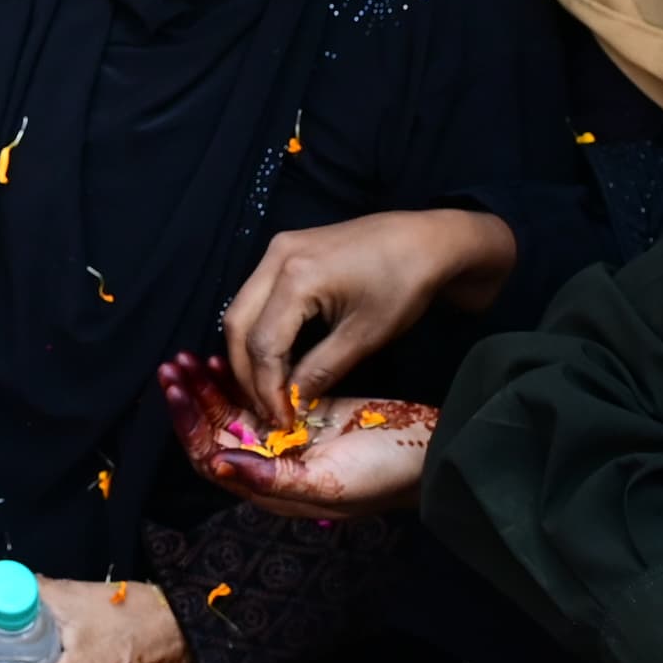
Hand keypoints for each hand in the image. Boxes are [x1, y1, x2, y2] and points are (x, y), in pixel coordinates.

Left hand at [161, 353, 432, 520]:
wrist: (429, 454)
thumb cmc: (385, 475)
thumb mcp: (330, 483)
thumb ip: (275, 479)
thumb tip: (218, 463)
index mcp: (271, 488)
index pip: (212, 458)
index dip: (188, 426)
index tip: (174, 390)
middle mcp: (270, 466)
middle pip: (215, 432)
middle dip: (190, 400)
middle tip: (171, 365)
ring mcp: (285, 440)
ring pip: (232, 413)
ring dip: (208, 387)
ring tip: (186, 358)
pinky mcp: (301, 415)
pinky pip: (258, 397)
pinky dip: (238, 379)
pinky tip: (222, 358)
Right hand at [222, 207, 514, 418]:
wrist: (426, 240)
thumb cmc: (404, 285)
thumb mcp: (366, 335)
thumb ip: (323, 369)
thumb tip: (293, 401)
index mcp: (297, 277)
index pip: (263, 343)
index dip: (267, 388)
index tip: (281, 421)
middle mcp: (276, 257)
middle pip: (237, 323)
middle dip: (246, 372)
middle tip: (264, 409)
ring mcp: (278, 249)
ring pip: (241, 309)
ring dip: (248, 352)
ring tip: (267, 390)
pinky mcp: (285, 250)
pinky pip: (256, 296)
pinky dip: (259, 329)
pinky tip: (275, 358)